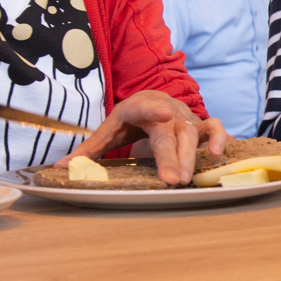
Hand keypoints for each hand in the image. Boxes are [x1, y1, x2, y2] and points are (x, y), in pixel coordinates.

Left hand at [57, 90, 226, 185]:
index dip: (154, 110)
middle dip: (173, 156)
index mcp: (139, 107)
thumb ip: (88, 150)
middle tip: (173, 180)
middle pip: (171, 132)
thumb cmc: (130, 120)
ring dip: (192, 156)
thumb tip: (60, 168)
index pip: (145, 107)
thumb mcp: (108, 131)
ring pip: (193, 133)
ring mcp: (185, 117)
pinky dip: (220, 139)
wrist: (155, 100)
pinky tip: (218, 155)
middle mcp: (166, 110)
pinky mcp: (200, 125)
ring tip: (188, 178)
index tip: (164, 115)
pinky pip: (215, 128)